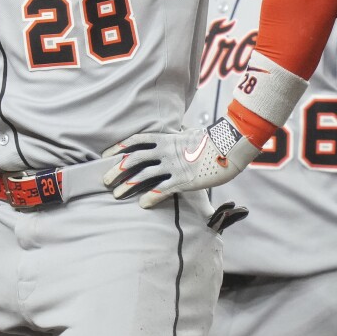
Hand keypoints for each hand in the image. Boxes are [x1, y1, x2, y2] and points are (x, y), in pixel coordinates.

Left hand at [101, 119, 258, 207]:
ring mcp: (175, 166)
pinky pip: (163, 189)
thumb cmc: (214, 141)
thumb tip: (179, 131)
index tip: (105, 155)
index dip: (119, 147)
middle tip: (105, 180)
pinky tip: (142, 204)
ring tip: (117, 195)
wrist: (231, 146)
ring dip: (128, 185)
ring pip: (144, 175)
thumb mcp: (192, 134)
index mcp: (167, 139)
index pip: (137, 141)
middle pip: (134, 159)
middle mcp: (167, 151)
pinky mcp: (184, 180)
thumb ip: (181, 136)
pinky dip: (150, 197)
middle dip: (117, 170)